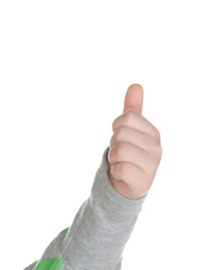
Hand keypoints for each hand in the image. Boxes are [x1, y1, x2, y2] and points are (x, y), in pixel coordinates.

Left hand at [107, 84, 161, 199]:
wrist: (127, 184)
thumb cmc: (129, 154)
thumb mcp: (131, 130)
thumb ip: (132, 109)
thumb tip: (135, 85)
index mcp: (153, 132)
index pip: (127, 118)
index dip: (116, 127)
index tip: (122, 137)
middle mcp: (156, 147)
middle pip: (120, 134)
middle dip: (114, 144)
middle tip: (121, 153)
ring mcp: (152, 165)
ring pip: (119, 151)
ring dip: (113, 158)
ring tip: (122, 163)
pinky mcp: (143, 181)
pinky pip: (120, 169)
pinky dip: (115, 172)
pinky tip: (123, 175)